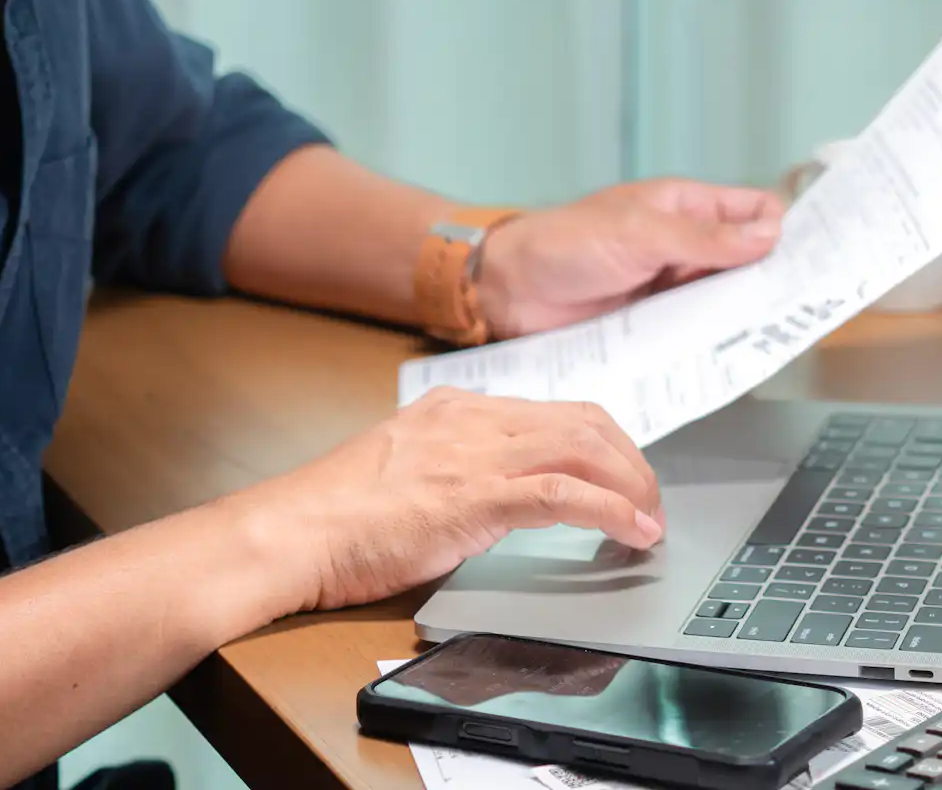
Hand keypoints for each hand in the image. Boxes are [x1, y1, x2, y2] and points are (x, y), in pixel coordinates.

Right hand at [235, 389, 664, 611]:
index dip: (602, 444)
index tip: (621, 474)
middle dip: (630, 460)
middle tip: (649, 499)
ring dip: (632, 484)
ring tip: (651, 519)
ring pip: (585, 447)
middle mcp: (471, 419)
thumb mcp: (404, 473)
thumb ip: (452, 471)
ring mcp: (475, 454)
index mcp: (454, 409)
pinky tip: (633, 532)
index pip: (553, 411)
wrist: (291, 533)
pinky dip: (612, 511)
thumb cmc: (333, 517)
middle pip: (584, 421)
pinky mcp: (474, 497)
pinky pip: (565, 494)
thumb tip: (495, 498)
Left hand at [475, 178, 786, 338]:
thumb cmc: (566, 243)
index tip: (814, 256)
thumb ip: (704, 238)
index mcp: (686, 208)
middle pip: (748, 261)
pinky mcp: (655, 326)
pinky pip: (695, 334)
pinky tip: (732, 357)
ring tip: (775, 335)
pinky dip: (714, 343)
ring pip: (726, 301)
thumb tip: (770, 235)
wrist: (510, 291)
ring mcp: (671, 289)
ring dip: (745, 315)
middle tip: (805, 305)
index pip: (754, 210)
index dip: (785, 228)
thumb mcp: (640, 233)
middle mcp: (685, 248)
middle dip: (774, 279)